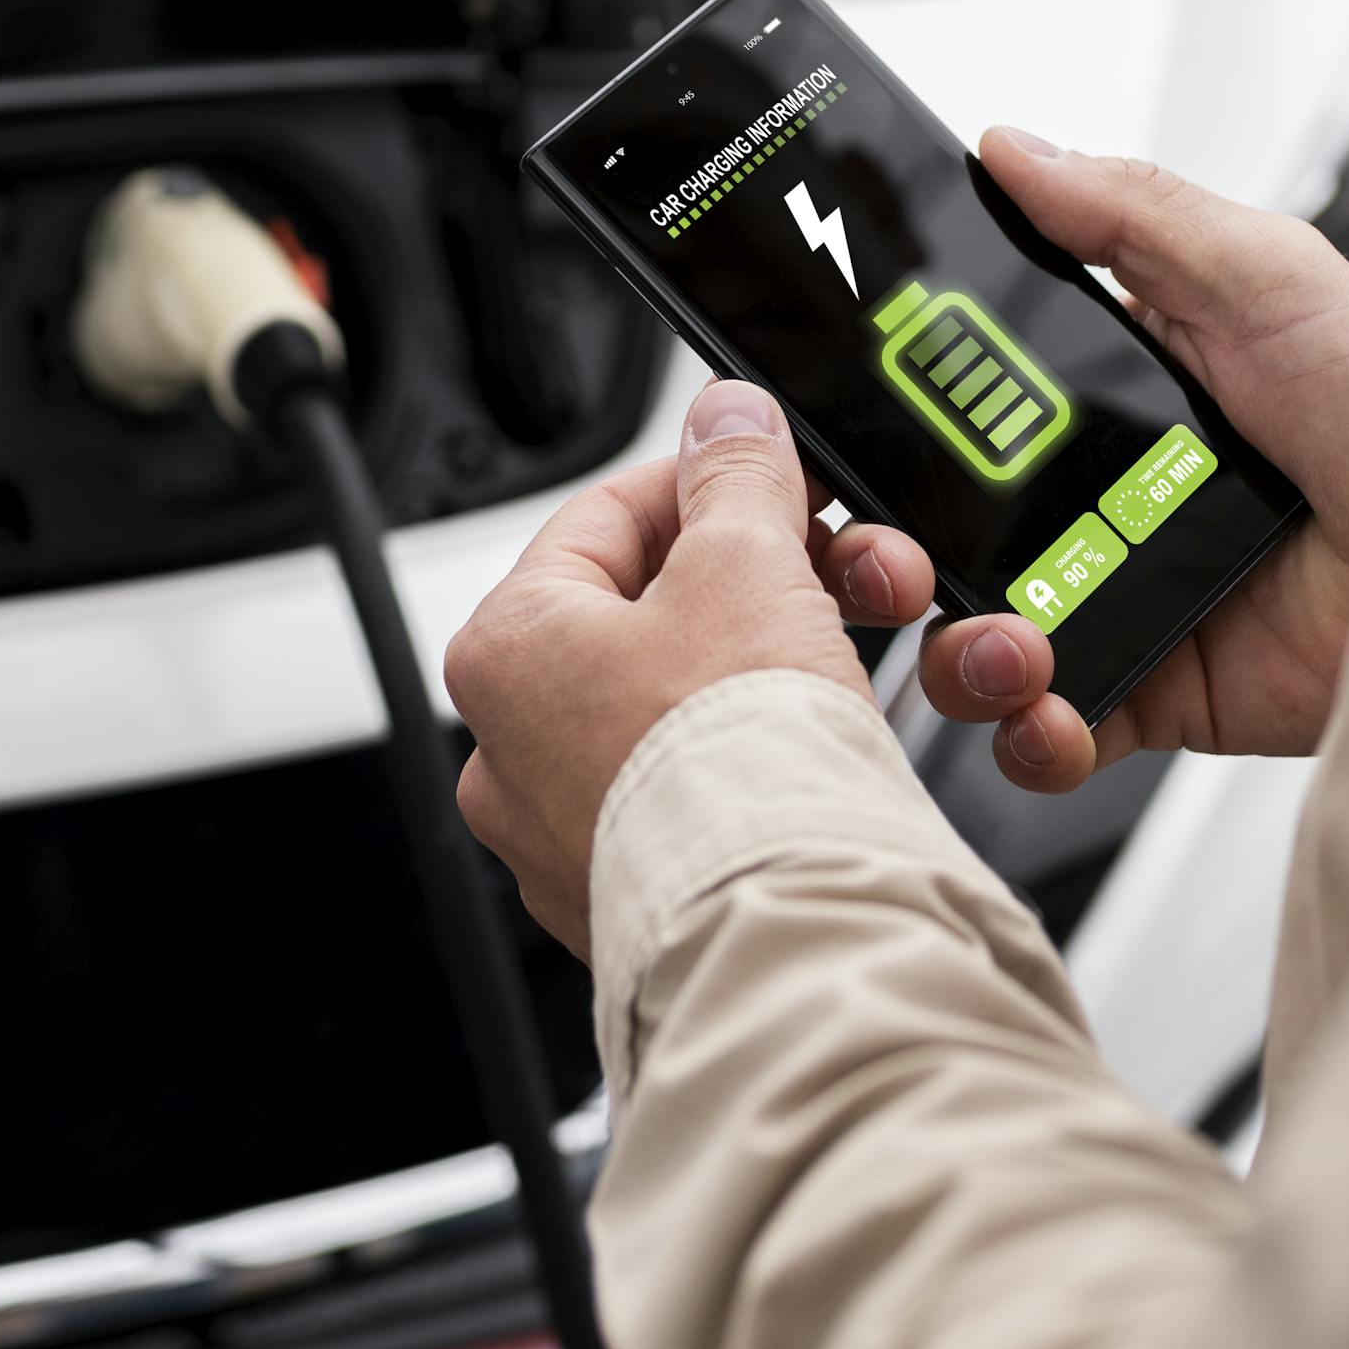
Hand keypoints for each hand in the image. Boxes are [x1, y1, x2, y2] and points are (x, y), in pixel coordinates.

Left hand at [447, 381, 938, 955]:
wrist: (786, 928)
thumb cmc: (735, 762)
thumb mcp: (747, 566)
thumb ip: (736, 477)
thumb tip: (725, 421)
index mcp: (507, 649)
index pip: (607, 518)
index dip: (711, 484)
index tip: (779, 478)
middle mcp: (512, 752)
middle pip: (650, 615)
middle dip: (759, 581)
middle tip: (835, 571)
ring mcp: (570, 836)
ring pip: (680, 706)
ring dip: (768, 666)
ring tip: (841, 662)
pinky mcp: (639, 895)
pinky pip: (701, 793)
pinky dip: (761, 758)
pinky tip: (818, 748)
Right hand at [919, 130, 1348, 793]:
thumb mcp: (1268, 276)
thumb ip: (1132, 215)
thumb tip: (1012, 148)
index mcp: (1117, 382)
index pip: (966, 389)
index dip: (897, 404)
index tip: (842, 414)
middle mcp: (1104, 488)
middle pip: (944, 520)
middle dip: (891, 546)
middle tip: (892, 553)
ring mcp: (1121, 591)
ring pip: (976, 631)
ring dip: (957, 648)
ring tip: (1006, 644)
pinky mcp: (1155, 690)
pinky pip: (1054, 726)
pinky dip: (1032, 733)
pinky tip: (1055, 709)